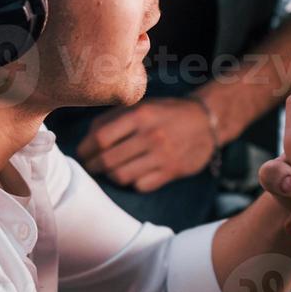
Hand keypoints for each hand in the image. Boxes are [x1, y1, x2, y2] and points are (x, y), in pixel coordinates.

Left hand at [76, 97, 216, 192]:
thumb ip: (114, 118)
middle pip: (108, 160)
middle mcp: (151, 136)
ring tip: (110, 171)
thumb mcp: (143, 105)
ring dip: (110, 176)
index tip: (82, 153)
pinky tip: (133, 174)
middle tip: (91, 166)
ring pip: (121, 176)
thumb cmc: (168, 112)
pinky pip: (141, 185)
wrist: (208, 121)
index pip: (101, 138)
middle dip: (93, 166)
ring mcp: (163, 156)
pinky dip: (132, 182)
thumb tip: (88, 137)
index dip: (86, 148)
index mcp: (141, 115)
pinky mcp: (172, 171)